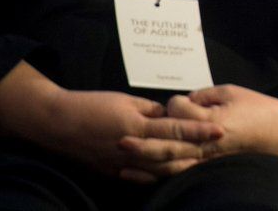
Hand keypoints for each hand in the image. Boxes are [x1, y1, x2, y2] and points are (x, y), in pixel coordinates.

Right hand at [0, 62, 223, 182]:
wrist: (56, 123)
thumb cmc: (91, 105)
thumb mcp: (124, 100)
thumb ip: (150, 110)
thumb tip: (171, 115)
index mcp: (136, 125)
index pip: (174, 129)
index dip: (198, 129)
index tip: (219, 129)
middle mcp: (131, 147)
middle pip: (171, 152)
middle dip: (197, 149)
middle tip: (221, 145)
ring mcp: (121, 163)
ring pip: (159, 169)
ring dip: (182, 165)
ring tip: (203, 161)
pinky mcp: (112, 171)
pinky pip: (141, 176)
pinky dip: (158, 175)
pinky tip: (173, 172)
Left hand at [120, 85, 277, 179]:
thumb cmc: (257, 108)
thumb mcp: (231, 91)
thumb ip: (203, 96)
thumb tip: (183, 101)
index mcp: (212, 121)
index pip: (179, 112)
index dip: (173, 104)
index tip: (176, 101)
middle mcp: (206, 144)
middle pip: (168, 145)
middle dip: (143, 142)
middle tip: (120, 138)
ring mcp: (207, 159)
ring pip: (170, 165)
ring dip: (145, 164)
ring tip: (122, 161)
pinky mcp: (208, 167)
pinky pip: (179, 174)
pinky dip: (158, 176)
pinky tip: (140, 175)